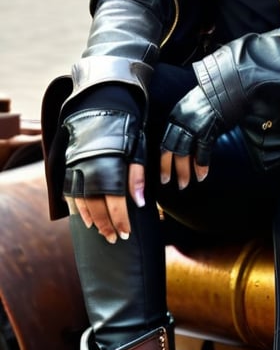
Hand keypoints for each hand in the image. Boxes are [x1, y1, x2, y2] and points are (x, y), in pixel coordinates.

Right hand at [63, 107, 144, 241]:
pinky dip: (78, 209)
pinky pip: (71, 194)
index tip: (126, 234)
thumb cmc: (124, 131)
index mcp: (110, 169)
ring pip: (83, 204)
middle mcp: (91, 172)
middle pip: (97, 208)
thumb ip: (137, 178)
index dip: (121, 221)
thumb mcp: (136, 150)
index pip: (115, 204)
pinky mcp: (70, 168)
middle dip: (107, 226)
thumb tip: (140, 203)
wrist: (100, 109)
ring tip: (101, 232)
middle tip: (114, 239)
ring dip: (92, 221)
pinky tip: (85, 219)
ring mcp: (77, 170)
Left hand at [160, 85, 221, 187]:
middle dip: (168, 167)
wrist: (227, 87)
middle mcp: (182, 121)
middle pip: (170, 148)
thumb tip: (185, 141)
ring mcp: (194, 126)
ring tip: (184, 183)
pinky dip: (200, 165)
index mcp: (176, 115)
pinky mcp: (208, 130)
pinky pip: (201, 152)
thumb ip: (186, 123)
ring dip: (183, 171)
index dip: (163, 157)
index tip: (163, 170)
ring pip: (183, 153)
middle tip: (168, 181)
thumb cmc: (212, 98)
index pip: (165, 140)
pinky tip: (201, 175)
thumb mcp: (192, 108)